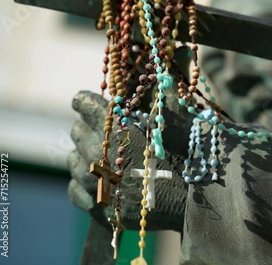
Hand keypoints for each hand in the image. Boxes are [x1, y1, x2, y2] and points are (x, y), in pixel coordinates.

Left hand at [67, 90, 188, 231]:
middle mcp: (97, 151)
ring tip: (106, 159)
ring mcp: (95, 181)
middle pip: (77, 131)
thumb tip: (166, 65)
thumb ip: (163, 91)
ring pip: (73, 160)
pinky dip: (85, 183)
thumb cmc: (190, 154)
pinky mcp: (98, 206)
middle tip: (109, 134)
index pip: (83, 103)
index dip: (89, 102)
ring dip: (87, 155)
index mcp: (113, 125)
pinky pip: (75, 189)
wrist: (198, 199)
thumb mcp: (179, 115)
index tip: (94, 104)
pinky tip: (100, 180)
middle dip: (91, 128)